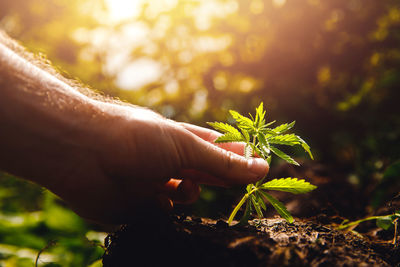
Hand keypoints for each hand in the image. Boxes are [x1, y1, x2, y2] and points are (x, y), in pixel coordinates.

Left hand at [53, 104, 268, 223]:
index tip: (261, 167)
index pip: (218, 148)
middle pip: (205, 172)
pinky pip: (162, 212)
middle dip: (222, 179)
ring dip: (190, 193)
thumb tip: (262, 166)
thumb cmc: (137, 138)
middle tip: (245, 185)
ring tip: (183, 186)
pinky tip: (159, 199)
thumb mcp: (186, 147)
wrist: (82, 153)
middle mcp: (168, 160)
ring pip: (186, 194)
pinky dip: (165, 208)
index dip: (238, 158)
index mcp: (180, 139)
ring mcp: (153, 181)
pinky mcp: (137, 203)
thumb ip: (222, 162)